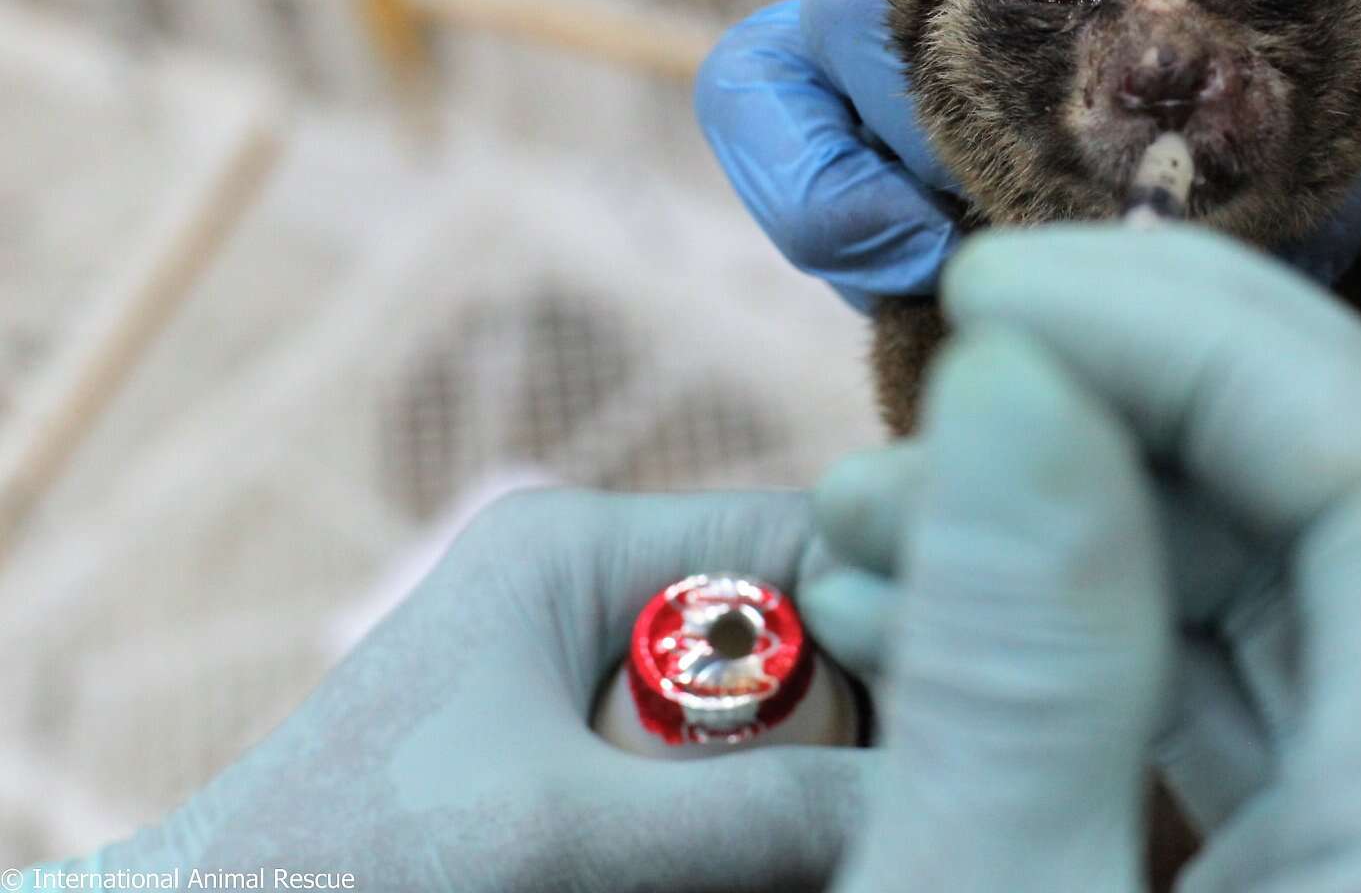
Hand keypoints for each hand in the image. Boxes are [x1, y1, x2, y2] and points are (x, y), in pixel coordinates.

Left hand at [39, 490, 871, 892]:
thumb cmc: (352, 867)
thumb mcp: (568, 833)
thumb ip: (757, 810)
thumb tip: (940, 801)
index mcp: (583, 546)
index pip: (806, 536)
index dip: (901, 605)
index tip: (973, 700)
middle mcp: (596, 589)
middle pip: (799, 635)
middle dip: (847, 724)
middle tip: (901, 796)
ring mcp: (588, 675)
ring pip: (767, 718)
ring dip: (798, 787)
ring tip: (834, 841)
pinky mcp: (581, 756)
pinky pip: (711, 778)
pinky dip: (744, 824)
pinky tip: (766, 863)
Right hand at [808, 227, 1360, 891]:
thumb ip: (1024, 670)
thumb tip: (1014, 373)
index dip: (1196, 328)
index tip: (991, 293)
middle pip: (1358, 500)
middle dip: (1125, 398)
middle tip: (944, 362)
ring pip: (1294, 592)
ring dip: (1081, 518)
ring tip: (870, 519)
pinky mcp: (1357, 878)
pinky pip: (1253, 699)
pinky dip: (1097, 638)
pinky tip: (930, 615)